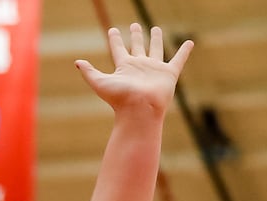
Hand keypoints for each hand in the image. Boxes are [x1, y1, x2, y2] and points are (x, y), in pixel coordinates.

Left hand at [76, 24, 192, 116]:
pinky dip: (184, 52)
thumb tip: (77, 62)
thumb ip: (89, 72)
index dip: (115, 39)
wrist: (139, 109)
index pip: (118, 49)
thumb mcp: (100, 82)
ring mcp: (154, 69)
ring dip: (155, 39)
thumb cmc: (120, 98)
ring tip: (155, 29)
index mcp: (124, 67)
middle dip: (136, 36)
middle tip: (134, 25)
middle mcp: (139, 66)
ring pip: (155, 49)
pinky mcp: (168, 73)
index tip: (112, 30)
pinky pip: (179, 60)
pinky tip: (189, 42)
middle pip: (137, 47)